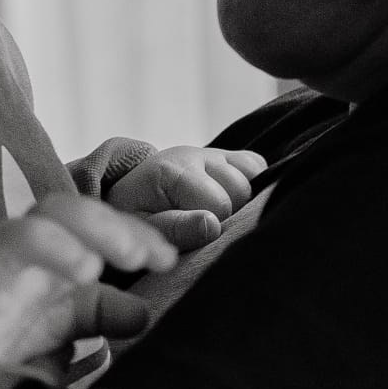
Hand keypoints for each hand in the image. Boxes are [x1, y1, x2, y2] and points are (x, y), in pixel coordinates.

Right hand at [0, 194, 177, 364]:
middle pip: (60, 213)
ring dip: (54, 246)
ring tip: (88, 270)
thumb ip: (105, 311)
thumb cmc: (14, 314)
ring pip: (15, 236)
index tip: (168, 258)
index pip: (98, 222)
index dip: (134, 234)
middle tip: (134, 256)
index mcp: (56, 243)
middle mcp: (23, 246)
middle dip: (101, 227)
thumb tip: (145, 314)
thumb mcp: (67, 316)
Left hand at [106, 147, 266, 230]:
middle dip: (228, 215)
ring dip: (240, 202)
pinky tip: (233, 200)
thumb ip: (176, 229)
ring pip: (253, 178)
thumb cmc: (138, 217)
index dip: (211, 228)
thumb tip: (213, 225)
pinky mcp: (225, 155)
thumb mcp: (146, 229)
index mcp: (171, 170)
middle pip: (241, 190)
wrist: (131, 196)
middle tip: (202, 225)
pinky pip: (257, 164)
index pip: (218, 204)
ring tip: (214, 215)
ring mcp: (211, 153)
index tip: (191, 235)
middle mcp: (194, 154)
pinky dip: (253, 182)